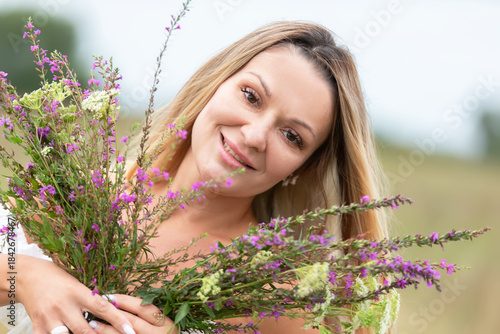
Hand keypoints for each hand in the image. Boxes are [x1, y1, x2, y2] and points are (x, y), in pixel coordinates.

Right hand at [16, 255, 135, 333]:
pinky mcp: (36, 325)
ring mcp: (49, 317)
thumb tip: (114, 308)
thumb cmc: (57, 277)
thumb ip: (91, 297)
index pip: (102, 308)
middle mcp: (64, 305)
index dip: (118, 320)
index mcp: (78, 291)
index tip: (130, 330)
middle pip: (85, 330)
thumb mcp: (77, 282)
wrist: (26, 275)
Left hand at [88, 294, 177, 333]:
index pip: (142, 307)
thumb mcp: (161, 324)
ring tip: (92, 323)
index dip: (124, 300)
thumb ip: (147, 315)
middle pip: (132, 321)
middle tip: (96, 307)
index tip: (109, 296)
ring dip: (105, 329)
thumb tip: (121, 303)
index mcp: (165, 323)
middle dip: (112, 313)